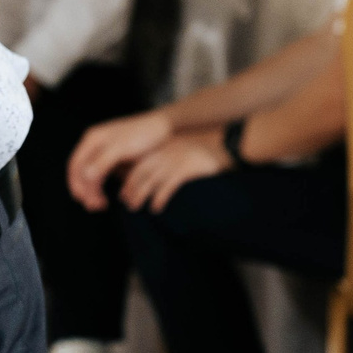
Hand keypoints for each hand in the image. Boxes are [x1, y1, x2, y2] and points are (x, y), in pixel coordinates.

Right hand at [67, 109, 173, 209]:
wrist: (163, 128)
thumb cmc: (143, 135)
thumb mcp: (122, 148)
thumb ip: (102, 162)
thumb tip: (85, 176)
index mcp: (92, 139)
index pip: (75, 164)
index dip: (75, 183)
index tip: (82, 199)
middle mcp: (94, 144)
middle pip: (81, 171)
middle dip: (85, 190)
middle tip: (94, 207)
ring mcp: (103, 151)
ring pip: (91, 175)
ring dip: (93, 191)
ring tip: (101, 205)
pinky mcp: (114, 157)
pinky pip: (102, 175)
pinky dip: (102, 187)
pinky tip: (107, 196)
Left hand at [116, 129, 232, 212]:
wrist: (228, 145)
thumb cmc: (205, 152)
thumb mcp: (182, 151)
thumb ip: (167, 160)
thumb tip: (152, 178)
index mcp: (163, 147)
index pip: (138, 162)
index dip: (128, 179)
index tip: (123, 193)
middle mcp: (166, 151)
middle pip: (140, 171)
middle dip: (131, 188)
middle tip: (127, 203)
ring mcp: (176, 158)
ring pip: (151, 179)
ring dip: (140, 195)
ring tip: (135, 207)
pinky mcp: (187, 167)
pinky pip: (168, 184)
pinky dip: (159, 197)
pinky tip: (156, 208)